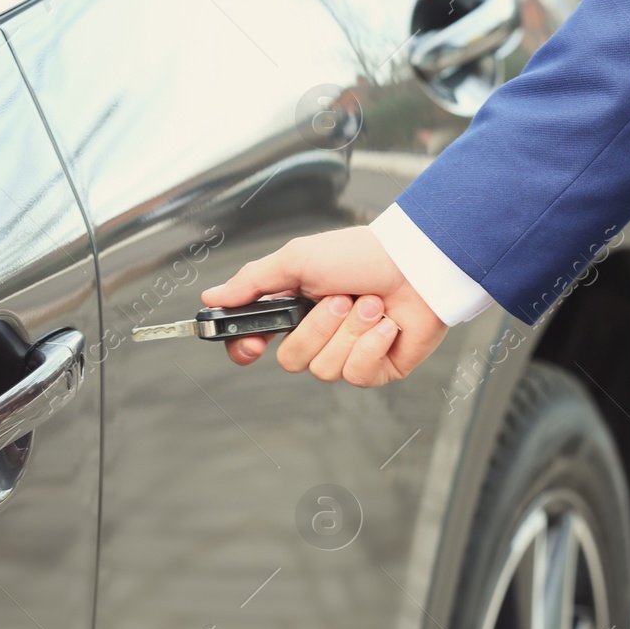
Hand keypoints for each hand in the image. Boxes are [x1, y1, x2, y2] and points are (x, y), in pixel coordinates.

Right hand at [201, 227, 446, 385]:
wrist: (417, 264)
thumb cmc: (362, 254)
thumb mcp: (298, 259)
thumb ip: (253, 282)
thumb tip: (212, 298)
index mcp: (296, 307)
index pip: (256, 342)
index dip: (248, 349)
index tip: (253, 344)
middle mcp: (319, 333)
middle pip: (292, 360)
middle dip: (317, 328)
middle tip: (339, 298)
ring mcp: (348, 353)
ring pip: (325, 369)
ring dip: (349, 332)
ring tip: (371, 305)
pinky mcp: (378, 368)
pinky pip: (356, 374)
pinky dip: (371, 346)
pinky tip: (387, 325)